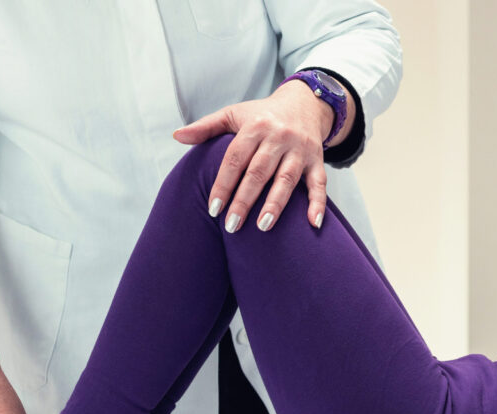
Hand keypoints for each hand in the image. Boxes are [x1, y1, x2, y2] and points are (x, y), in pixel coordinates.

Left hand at [173, 78, 353, 232]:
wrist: (305, 103)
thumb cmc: (262, 115)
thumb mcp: (234, 114)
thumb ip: (206, 127)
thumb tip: (177, 136)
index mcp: (256, 127)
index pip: (235, 159)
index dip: (224, 184)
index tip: (213, 208)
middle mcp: (279, 137)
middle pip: (259, 172)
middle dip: (244, 200)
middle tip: (231, 226)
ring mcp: (300, 150)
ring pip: (287, 179)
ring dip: (276, 204)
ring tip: (262, 226)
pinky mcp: (317, 160)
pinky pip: (320, 183)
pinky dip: (318, 204)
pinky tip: (312, 224)